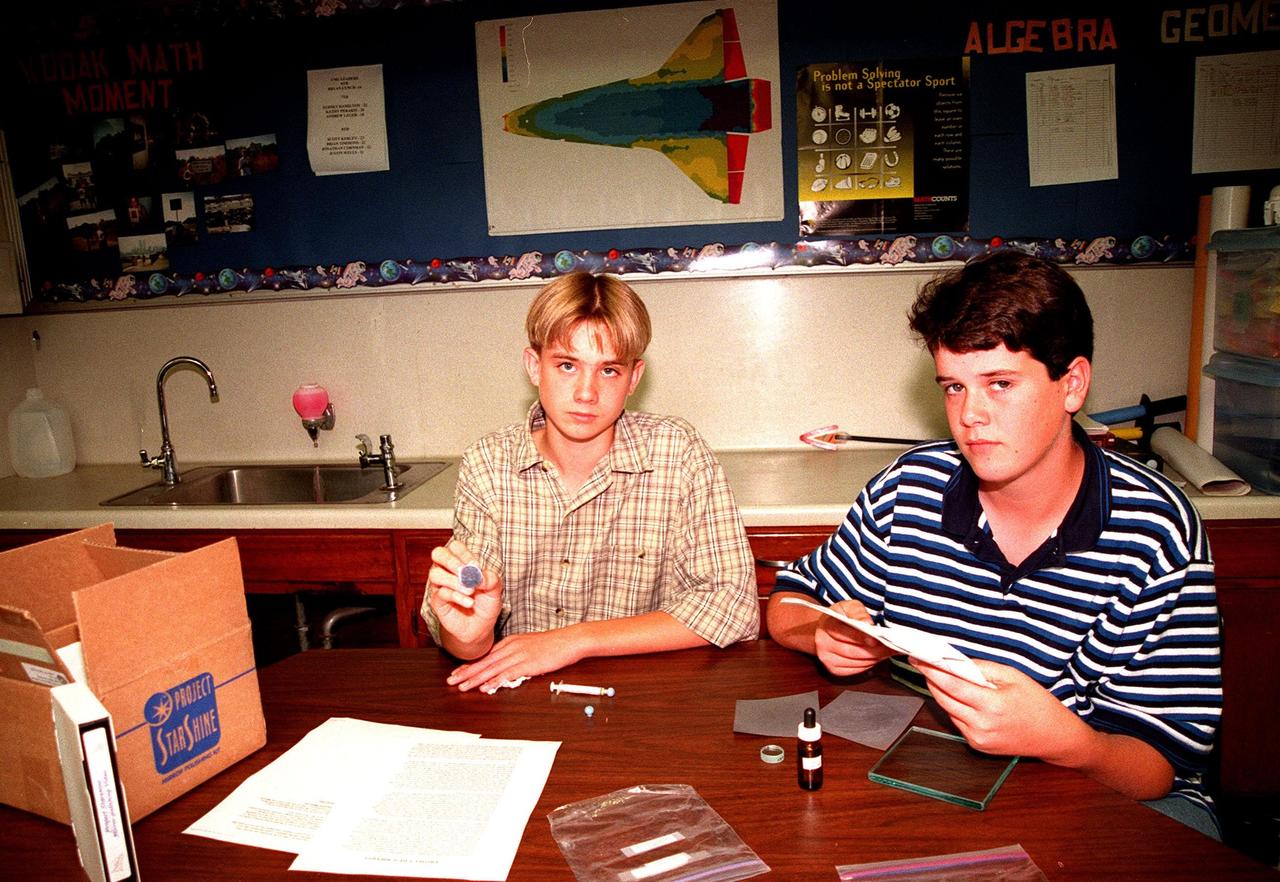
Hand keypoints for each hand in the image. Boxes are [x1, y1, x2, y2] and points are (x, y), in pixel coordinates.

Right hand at [427, 540, 502, 652]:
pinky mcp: (437, 601)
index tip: (477, 566)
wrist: (481, 627)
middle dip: (452, 561)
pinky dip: (457, 596)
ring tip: (470, 590)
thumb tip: (477, 575)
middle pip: (438, 554)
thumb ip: (490, 578)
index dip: (465, 554)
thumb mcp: (495, 589)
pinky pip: (441, 593)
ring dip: (454, 581)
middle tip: (466, 572)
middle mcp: (447, 571)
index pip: (456, 547)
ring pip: (435, 574)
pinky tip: (470, 602)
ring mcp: (440, 585)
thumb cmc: (486, 603)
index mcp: (461, 562)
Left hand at [446, 630, 584, 692]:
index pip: (486, 655)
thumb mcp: (530, 645)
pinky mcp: (529, 663)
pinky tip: (486, 687)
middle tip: (451, 681)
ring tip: (463, 687)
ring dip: (476, 678)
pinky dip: (495, 681)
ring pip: (492, 668)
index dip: (470, 665)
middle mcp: (512, 647)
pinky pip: (508, 674)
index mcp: (511, 642)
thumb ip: (516, 654)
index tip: (457, 672)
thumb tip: (506, 666)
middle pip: (485, 662)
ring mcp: (519, 655)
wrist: (570, 639)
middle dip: (466, 672)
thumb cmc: (554, 644)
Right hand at [814, 599, 895, 676]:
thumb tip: (868, 625)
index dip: (860, 637)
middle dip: (874, 650)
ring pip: (857, 662)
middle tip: (891, 647)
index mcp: (826, 625)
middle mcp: (823, 644)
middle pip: (852, 651)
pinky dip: (870, 664)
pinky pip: (857, 670)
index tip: (876, 639)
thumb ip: (858, 613)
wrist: (826, 630)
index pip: (842, 633)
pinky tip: (877, 657)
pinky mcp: (834, 669)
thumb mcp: (848, 607)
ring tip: (888, 651)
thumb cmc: (841, 617)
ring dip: (875, 658)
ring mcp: (828, 659)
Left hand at [913, 657, 1090, 761]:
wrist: (1055, 737)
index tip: (916, 658)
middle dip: (931, 679)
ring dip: (942, 694)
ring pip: (948, 711)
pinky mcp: (978, 746)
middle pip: (943, 699)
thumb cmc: (1038, 703)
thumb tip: (954, 662)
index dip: (930, 670)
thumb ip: (981, 669)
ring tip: (938, 676)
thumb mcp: (1013, 676)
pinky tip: (961, 697)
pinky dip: (955, 708)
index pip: (950, 685)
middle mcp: (981, 725)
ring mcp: (979, 739)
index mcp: (991, 705)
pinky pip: (958, 722)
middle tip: (922, 663)